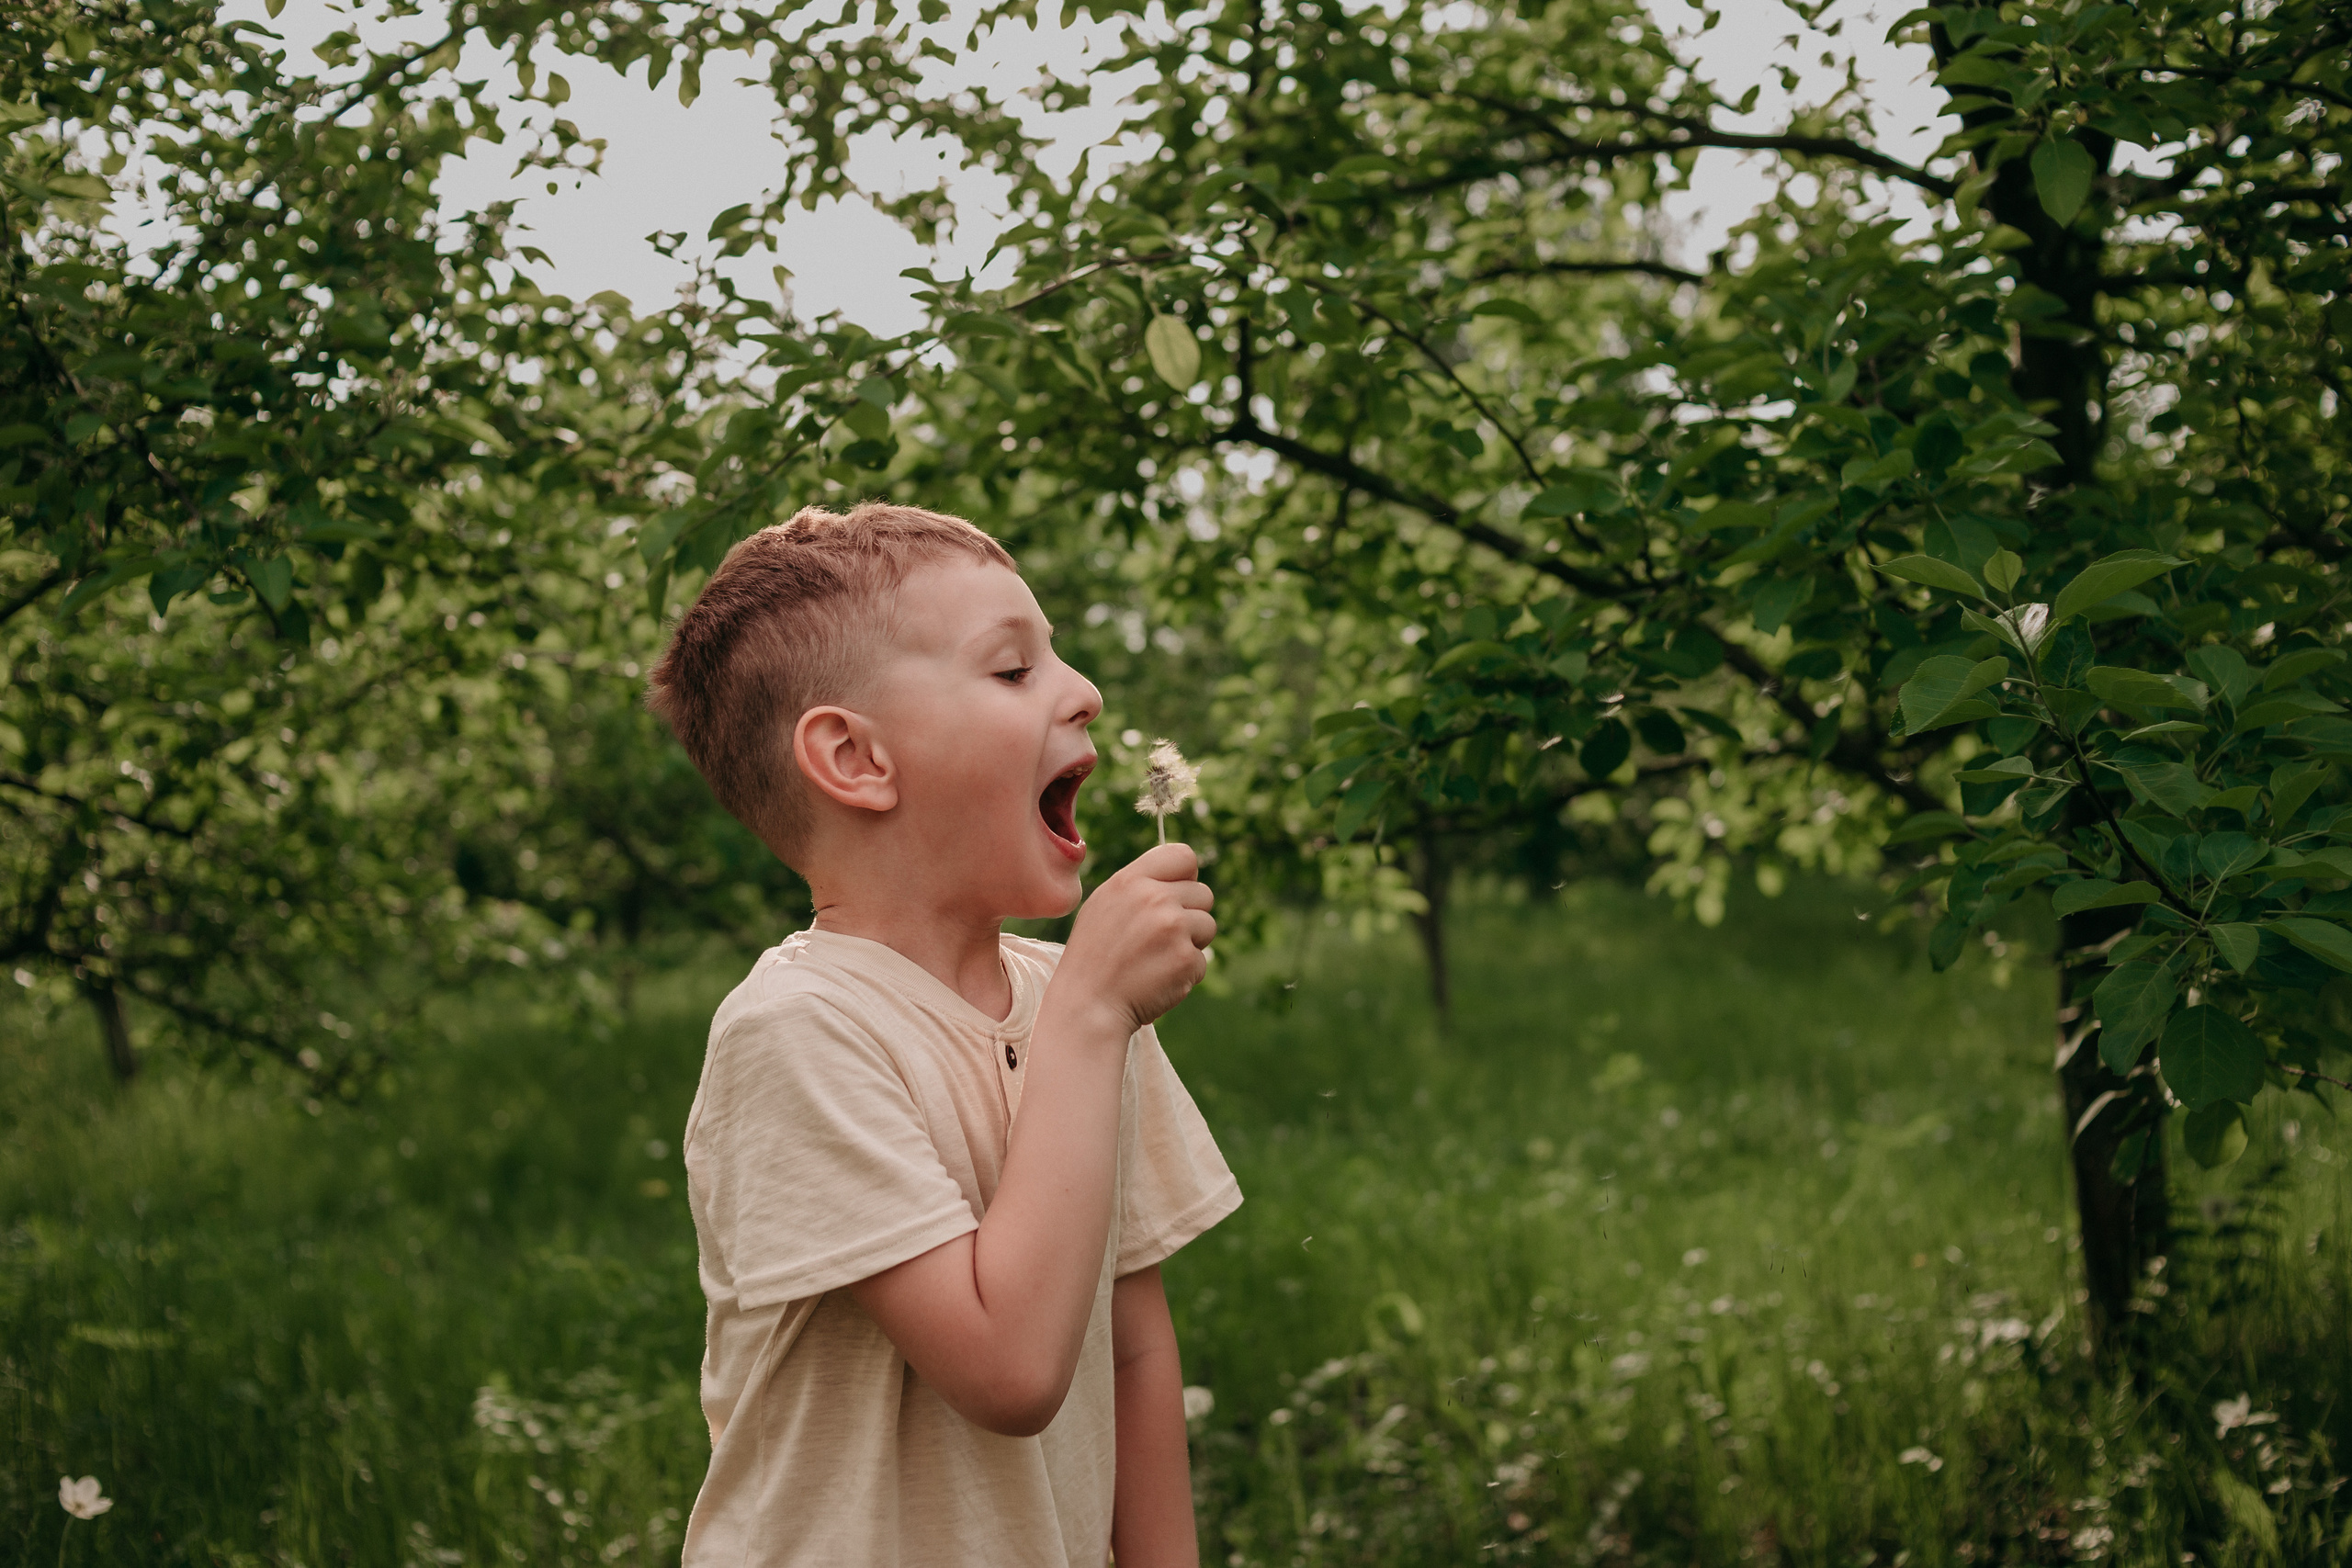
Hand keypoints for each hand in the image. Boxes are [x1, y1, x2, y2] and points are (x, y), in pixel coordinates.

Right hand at [1049, 843, 1215, 1033]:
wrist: (1087, 1005)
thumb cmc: (1094, 957)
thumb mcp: (1104, 906)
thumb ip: (1141, 886)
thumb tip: (1184, 877)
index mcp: (1131, 880)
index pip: (1183, 856)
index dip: (1186, 876)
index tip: (1178, 895)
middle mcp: (1154, 898)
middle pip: (1204, 893)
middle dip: (1190, 915)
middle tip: (1161, 938)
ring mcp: (1173, 928)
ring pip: (1208, 926)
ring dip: (1190, 944)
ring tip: (1156, 959)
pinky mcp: (1185, 959)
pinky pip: (1202, 961)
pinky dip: (1185, 973)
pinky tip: (1157, 979)